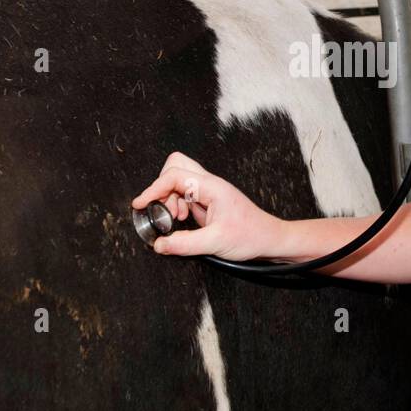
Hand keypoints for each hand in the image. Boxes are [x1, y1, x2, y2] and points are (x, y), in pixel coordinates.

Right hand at [131, 152, 280, 259]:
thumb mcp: (214, 243)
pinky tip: (183, 219)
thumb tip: (159, 244)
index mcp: (212, 187)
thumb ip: (184, 244)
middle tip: (162, 210)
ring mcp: (209, 191)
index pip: (174, 175)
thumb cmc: (251, 236)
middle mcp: (210, 184)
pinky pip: (185, 193)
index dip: (153, 189)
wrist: (269, 239)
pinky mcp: (209, 200)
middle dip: (161, 186)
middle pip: (176, 166)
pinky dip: (177, 204)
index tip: (140, 204)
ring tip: (175, 218)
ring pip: (179, 179)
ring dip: (170, 197)